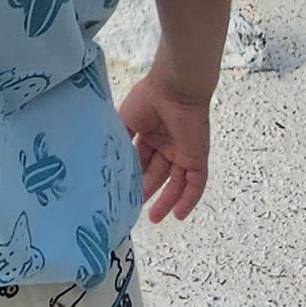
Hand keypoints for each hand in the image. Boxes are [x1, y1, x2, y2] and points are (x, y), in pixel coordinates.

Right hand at [119, 69, 212, 221]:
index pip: (141, 162)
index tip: (121, 193)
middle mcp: (168, 145)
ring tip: (154, 219)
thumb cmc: (149, 98)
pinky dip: (189, 199)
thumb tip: (107, 161)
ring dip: (166, 201)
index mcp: (151, 135)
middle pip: (157, 174)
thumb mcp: (125, 122)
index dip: (132, 178)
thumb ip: (119, 141)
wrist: (173, 88)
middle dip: (147, 192)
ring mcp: (184, 152)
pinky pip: (196, 183)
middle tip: (134, 209)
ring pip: (176, 183)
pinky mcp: (198, 157)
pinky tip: (178, 215)